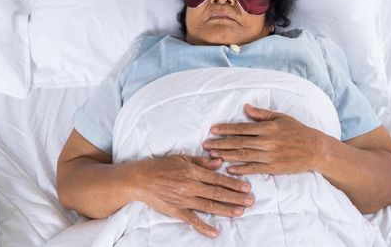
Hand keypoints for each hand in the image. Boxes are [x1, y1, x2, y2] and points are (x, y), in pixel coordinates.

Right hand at [132, 155, 253, 237]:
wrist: (140, 179)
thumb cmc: (161, 166)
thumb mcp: (182, 158)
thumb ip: (201, 162)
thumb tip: (219, 163)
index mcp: (193, 172)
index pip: (218, 179)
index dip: (234, 183)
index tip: (247, 187)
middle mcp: (191, 186)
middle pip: (217, 193)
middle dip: (236, 197)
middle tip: (251, 200)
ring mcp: (184, 200)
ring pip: (209, 205)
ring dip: (226, 209)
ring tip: (241, 212)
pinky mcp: (176, 211)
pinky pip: (192, 220)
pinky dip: (204, 227)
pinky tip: (215, 232)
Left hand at [202, 104, 326, 174]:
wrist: (315, 149)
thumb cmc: (297, 131)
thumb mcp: (281, 117)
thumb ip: (262, 114)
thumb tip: (246, 107)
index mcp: (267, 128)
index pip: (241, 128)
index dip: (226, 129)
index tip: (212, 130)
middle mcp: (267, 141)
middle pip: (239, 142)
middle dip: (220, 143)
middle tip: (205, 144)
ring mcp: (270, 155)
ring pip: (244, 155)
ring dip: (226, 155)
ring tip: (212, 154)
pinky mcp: (274, 167)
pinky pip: (254, 168)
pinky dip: (241, 169)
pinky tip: (229, 169)